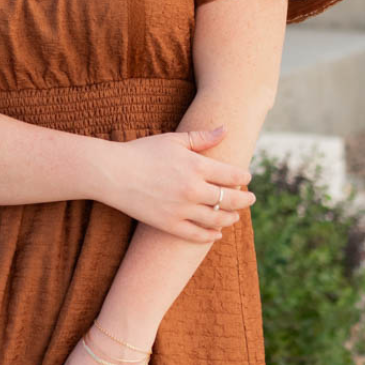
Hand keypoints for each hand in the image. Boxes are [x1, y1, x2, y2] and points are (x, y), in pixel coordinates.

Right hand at [97, 124, 255, 240]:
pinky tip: (216, 234)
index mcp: (197, 165)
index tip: (246, 177)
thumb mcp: (174, 140)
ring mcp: (181, 209)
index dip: (243, 177)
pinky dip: (210, 236)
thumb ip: (202, 137)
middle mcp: (193, 189)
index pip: (232, 175)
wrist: (113, 173)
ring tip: (235, 217)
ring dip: (230, 218)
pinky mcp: (168, 224)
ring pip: (217, 219)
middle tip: (251, 199)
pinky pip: (196, 234)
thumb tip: (226, 128)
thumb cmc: (142, 152)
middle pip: (230, 198)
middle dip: (245, 199)